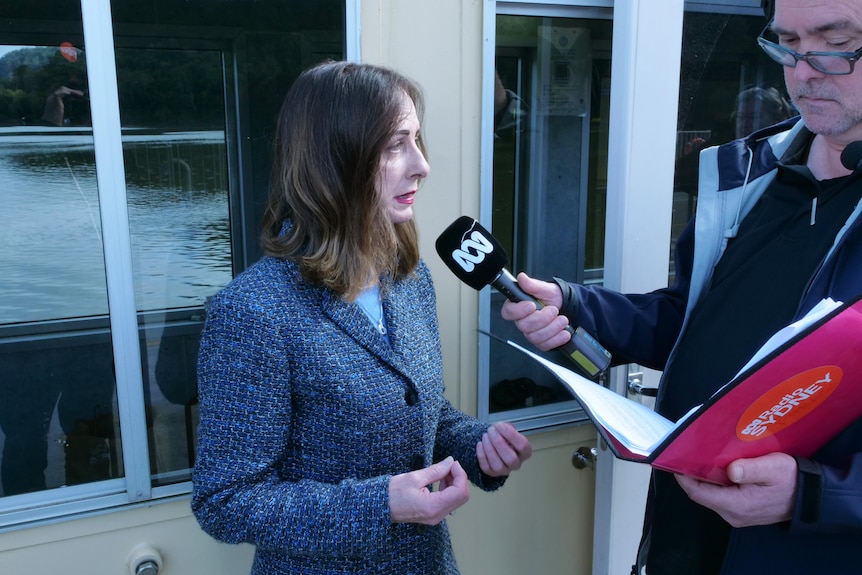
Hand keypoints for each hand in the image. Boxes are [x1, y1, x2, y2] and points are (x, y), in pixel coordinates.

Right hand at [389, 456, 469, 524]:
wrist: (379, 506)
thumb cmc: (393, 492)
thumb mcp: (415, 477)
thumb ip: (436, 470)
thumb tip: (450, 462)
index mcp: (433, 507)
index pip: (460, 492)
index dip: (460, 475)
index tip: (452, 463)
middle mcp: (437, 516)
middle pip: (461, 497)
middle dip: (458, 479)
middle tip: (448, 466)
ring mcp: (436, 517)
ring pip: (456, 499)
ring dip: (454, 483)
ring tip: (443, 472)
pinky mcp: (433, 515)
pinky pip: (448, 502)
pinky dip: (448, 490)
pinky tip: (439, 480)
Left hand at [476, 422, 532, 476]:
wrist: (496, 446)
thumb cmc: (505, 438)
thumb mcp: (509, 430)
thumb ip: (508, 428)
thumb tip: (501, 427)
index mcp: (525, 453)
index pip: (523, 446)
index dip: (511, 435)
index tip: (500, 425)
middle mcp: (516, 464)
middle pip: (511, 458)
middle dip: (499, 442)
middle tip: (491, 431)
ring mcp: (504, 471)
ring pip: (498, 465)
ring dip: (489, 449)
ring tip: (485, 436)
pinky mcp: (492, 473)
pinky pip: (486, 467)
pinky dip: (481, 455)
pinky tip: (480, 444)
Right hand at [499, 273, 570, 350]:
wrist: (567, 306)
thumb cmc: (553, 297)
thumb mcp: (545, 288)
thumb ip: (533, 284)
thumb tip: (522, 278)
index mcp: (519, 306)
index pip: (508, 312)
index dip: (519, 310)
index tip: (532, 305)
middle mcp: (523, 321)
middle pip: (524, 326)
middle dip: (542, 318)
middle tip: (554, 310)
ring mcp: (531, 333)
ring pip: (535, 337)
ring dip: (552, 328)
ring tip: (563, 319)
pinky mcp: (541, 342)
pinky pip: (545, 345)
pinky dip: (557, 339)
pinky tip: (564, 332)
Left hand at [675, 452, 797, 527]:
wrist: (809, 497)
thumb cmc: (791, 480)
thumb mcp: (774, 468)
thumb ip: (751, 469)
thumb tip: (730, 470)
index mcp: (737, 504)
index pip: (698, 493)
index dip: (683, 477)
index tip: (674, 460)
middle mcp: (732, 514)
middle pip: (701, 494)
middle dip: (691, 475)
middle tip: (687, 453)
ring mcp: (736, 514)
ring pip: (709, 495)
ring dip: (703, 478)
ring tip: (700, 457)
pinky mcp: (741, 511)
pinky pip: (720, 497)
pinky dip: (714, 483)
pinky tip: (716, 468)